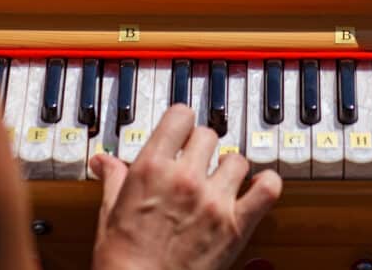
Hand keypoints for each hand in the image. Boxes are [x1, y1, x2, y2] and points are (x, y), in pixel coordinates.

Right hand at [89, 105, 282, 269]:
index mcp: (152, 168)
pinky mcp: (235, 225)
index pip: (180, 116)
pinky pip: (267, 189)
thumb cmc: (122, 260)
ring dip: (229, 167)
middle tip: (196, 162)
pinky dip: (266, 184)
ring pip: (236, 159)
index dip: (181, 122)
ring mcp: (213, 200)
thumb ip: (113, 179)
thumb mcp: (109, 212)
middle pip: (208, 135)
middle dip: (201, 146)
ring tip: (221, 180)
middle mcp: (185, 178)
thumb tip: (104, 161)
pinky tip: (257, 186)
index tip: (181, 130)